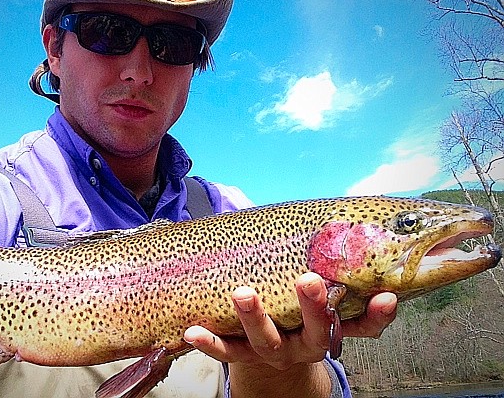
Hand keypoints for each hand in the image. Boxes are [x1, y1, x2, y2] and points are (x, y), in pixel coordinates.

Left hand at [183, 272, 397, 396]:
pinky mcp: (246, 356)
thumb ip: (332, 271)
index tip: (386, 296)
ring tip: (243, 293)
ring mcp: (277, 353)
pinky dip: (211, 344)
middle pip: (315, 330)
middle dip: (313, 306)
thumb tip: (342, 223)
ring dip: (255, 318)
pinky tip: (194, 331)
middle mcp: (308, 344)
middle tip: (309, 280)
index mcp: (331, 330)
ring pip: (268, 342)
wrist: (276, 358)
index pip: (362, 326)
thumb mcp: (321, 300)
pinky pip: (228, 352)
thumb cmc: (300, 315)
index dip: (377, 315)